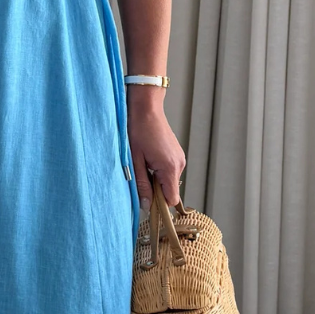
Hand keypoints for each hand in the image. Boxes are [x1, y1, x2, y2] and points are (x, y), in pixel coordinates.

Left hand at [127, 92, 185, 208]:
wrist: (146, 107)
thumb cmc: (138, 130)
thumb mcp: (135, 160)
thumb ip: (142, 185)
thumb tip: (146, 205)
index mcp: (169, 167)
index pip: (171, 199)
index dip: (159, 203)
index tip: (145, 200)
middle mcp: (179, 164)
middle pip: (170, 190)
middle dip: (155, 189)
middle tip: (139, 175)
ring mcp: (180, 158)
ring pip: (168, 180)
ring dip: (156, 178)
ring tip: (143, 163)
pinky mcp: (177, 153)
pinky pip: (169, 170)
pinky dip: (159, 170)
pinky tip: (148, 158)